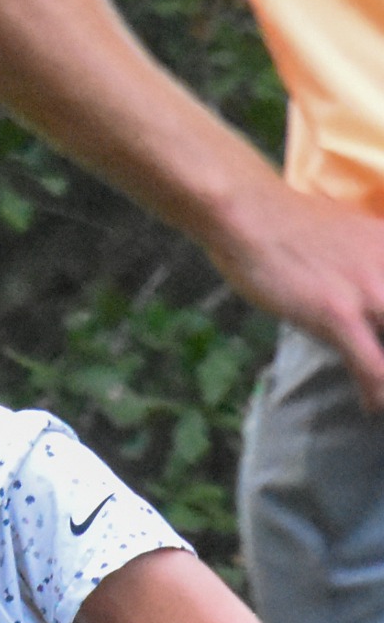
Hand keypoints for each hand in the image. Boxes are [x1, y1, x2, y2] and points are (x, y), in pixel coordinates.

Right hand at [208, 184, 383, 412]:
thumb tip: (374, 299)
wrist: (251, 215)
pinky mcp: (338, 313)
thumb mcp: (358, 237)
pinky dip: (375, 392)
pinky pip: (372, 367)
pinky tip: (372, 406)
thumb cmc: (294, 226)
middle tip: (380, 374)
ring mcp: (370, 292)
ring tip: (382, 396)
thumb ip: (376, 265)